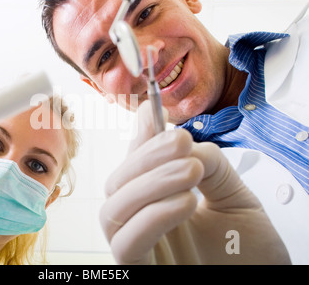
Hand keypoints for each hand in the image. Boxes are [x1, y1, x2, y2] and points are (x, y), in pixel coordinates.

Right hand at [99, 101, 289, 263]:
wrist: (264, 283)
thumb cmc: (249, 252)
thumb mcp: (233, 195)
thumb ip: (208, 162)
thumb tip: (177, 134)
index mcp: (158, 203)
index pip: (133, 166)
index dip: (138, 137)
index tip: (153, 110)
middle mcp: (141, 224)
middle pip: (115, 184)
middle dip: (146, 156)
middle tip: (182, 141)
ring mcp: (138, 249)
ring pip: (113, 209)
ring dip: (150, 182)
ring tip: (190, 170)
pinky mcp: (139, 271)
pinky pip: (126, 243)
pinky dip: (153, 215)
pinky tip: (186, 201)